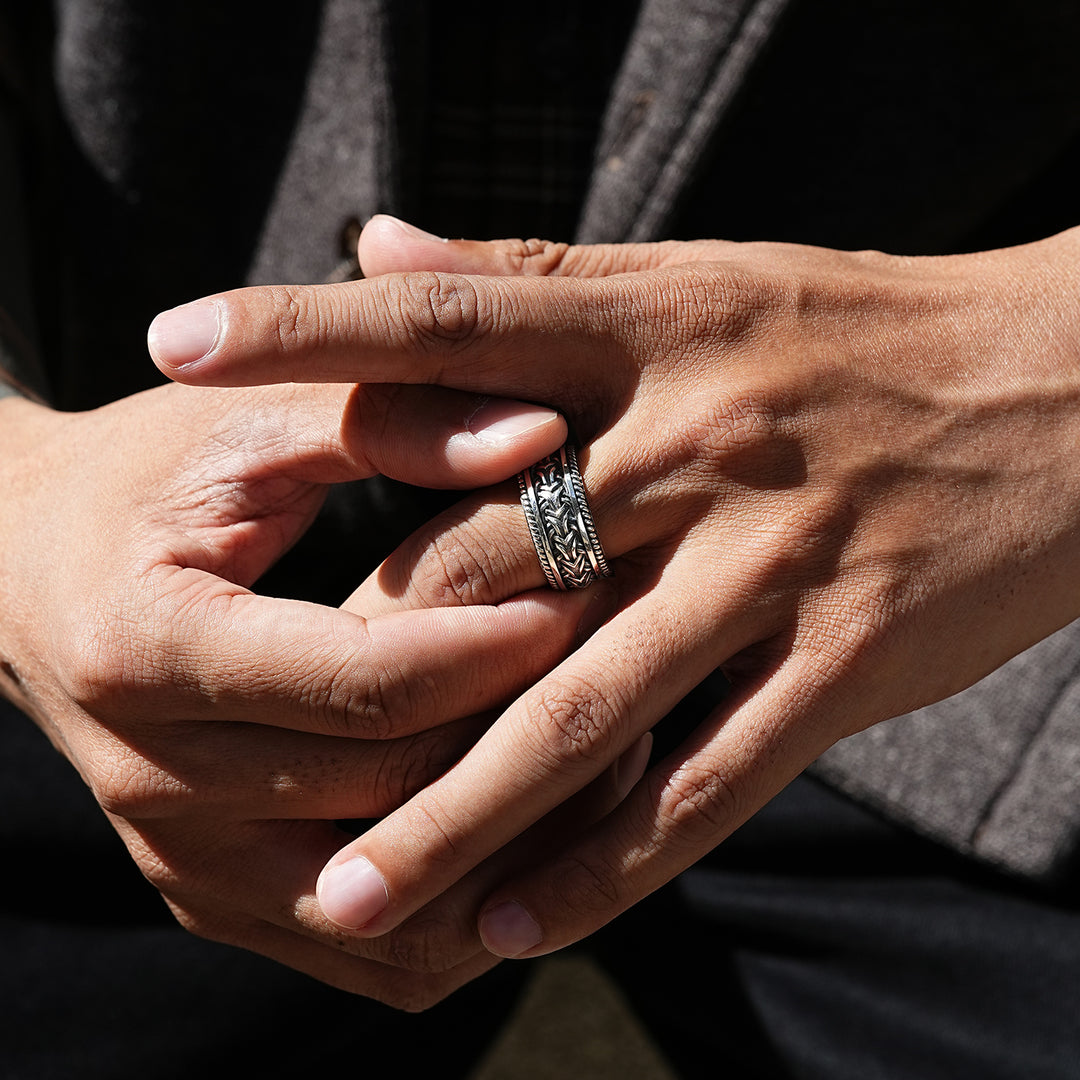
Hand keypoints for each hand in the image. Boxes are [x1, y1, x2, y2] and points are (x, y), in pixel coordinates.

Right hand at [0, 377, 610, 1004]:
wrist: (28, 576)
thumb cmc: (145, 481)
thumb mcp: (246, 428)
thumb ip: (387, 421)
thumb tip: (542, 437)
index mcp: (147, 652)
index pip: (364, 683)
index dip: (494, 646)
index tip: (584, 592)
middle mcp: (151, 782)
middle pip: (391, 793)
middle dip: (524, 732)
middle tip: (619, 661)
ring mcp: (181, 863)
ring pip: (394, 900)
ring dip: (516, 834)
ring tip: (604, 744)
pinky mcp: (215, 899)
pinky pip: (369, 947)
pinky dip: (465, 897)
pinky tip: (534, 813)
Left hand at [149, 217, 1079, 959]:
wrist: (1073, 387)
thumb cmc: (863, 332)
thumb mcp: (701, 277)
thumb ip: (534, 277)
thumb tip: (379, 244)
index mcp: (653, 332)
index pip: (448, 324)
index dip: (304, 328)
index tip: (175, 341)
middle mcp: (695, 445)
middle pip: (483, 558)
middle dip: (366, 652)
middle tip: (254, 731)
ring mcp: (770, 562)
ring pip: (581, 704)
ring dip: (456, 812)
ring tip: (350, 898)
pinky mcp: (845, 659)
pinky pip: (705, 780)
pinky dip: (607, 859)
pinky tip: (518, 921)